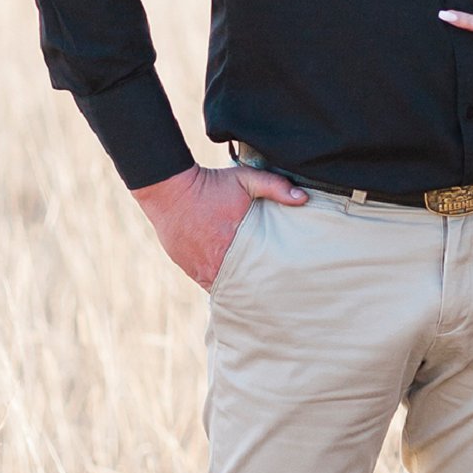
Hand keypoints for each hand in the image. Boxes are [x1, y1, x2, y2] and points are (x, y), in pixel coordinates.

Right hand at [131, 162, 307, 289]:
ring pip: (224, 287)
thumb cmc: (211, 184)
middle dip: (256, 288)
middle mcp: (217, 260)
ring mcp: (200, 267)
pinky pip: (207, 283)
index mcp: (235, 243)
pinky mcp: (188, 267)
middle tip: (273, 293)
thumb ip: (275, 186)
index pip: (259, 271)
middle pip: (242, 285)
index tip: (283, 281)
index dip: (270, 278)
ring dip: (237, 287)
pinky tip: (231, 285)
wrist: (170, 189)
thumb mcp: (246, 179)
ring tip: (254, 293)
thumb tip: (303, 198)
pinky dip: (219, 283)